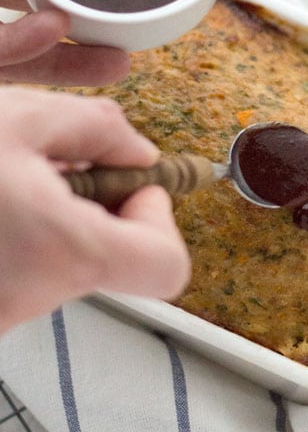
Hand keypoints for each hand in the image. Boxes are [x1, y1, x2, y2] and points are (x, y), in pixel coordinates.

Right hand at [0, 87, 190, 333]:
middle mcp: (29, 300)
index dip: (159, 216)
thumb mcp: (19, 117)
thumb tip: (137, 150)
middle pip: (109, 259)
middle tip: (50, 168)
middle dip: (92, 206)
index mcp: (61, 251)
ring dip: (50, 221)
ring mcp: (0, 314)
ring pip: (61, 264)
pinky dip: (18, 240)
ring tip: (9, 185)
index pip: (167, 266)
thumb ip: (98, 126)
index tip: (129, 182)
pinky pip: (21, 275)